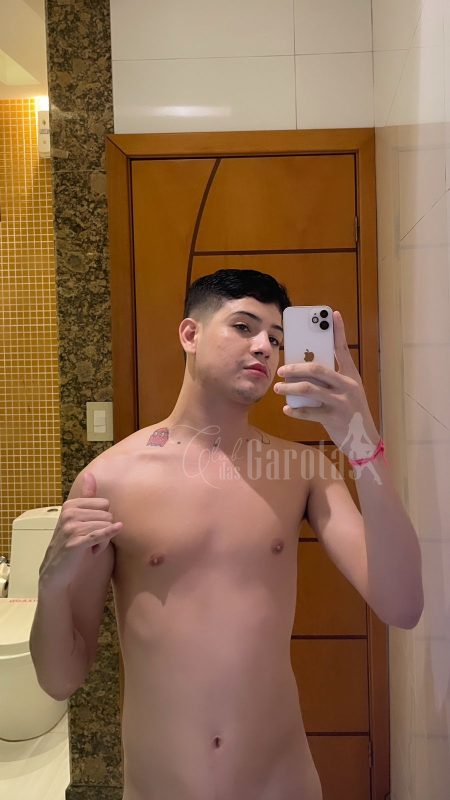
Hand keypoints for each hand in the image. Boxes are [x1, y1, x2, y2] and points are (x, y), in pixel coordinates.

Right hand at [38, 471, 122, 590]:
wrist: (56, 571)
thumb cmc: (71, 542)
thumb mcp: (78, 517)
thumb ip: (86, 497)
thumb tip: (90, 475)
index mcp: (70, 505)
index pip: (104, 504)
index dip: (102, 519)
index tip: (90, 529)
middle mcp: (69, 514)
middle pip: (107, 515)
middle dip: (104, 529)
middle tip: (90, 540)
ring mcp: (71, 528)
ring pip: (106, 526)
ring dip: (103, 540)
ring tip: (90, 547)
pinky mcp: (75, 543)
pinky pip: (101, 534)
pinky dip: (110, 533)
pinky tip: (118, 529)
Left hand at [273, 310, 379, 454]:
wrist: (365, 441)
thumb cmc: (351, 413)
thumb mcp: (348, 392)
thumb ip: (331, 380)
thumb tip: (306, 369)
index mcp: (351, 376)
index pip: (343, 349)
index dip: (338, 331)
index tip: (332, 314)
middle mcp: (348, 386)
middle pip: (316, 369)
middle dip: (295, 367)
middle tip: (281, 370)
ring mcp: (341, 402)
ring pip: (308, 389)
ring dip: (289, 388)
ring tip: (278, 388)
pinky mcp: (334, 418)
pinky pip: (308, 411)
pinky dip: (295, 410)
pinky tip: (287, 409)